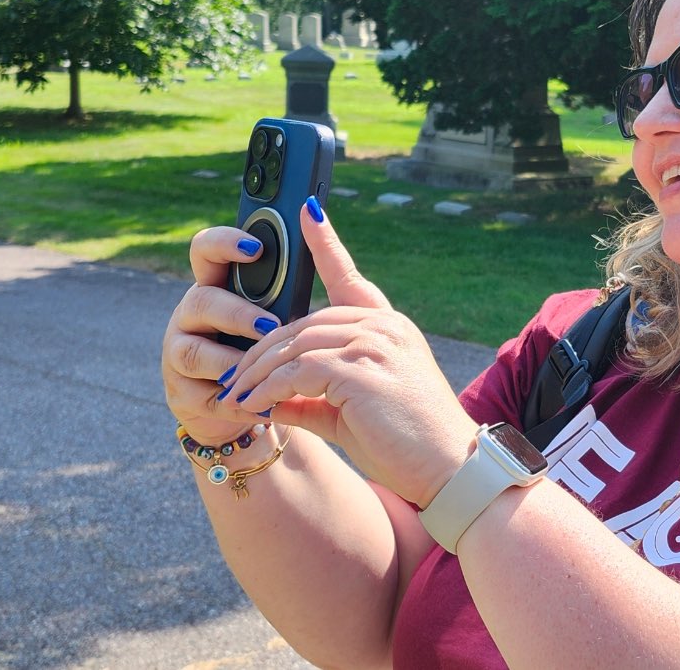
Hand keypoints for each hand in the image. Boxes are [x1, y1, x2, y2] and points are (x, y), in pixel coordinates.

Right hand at [161, 228, 285, 443]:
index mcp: (220, 286)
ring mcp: (182, 353)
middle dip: (235, 312)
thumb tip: (315, 218)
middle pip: (200, 300)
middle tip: (270, 325)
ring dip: (230, 359)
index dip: (224, 243)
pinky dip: (236, 401)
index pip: (206, 251)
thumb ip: (297, 276)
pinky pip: (204, 395)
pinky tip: (263, 404)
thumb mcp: (291, 312)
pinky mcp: (184, 394)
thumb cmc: (280, 349)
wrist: (262, 406)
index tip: (256, 247)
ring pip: (192, 351)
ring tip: (264, 368)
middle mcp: (194, 315)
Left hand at [226, 200, 478, 507]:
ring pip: (294, 346)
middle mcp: (383, 326)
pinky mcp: (360, 369)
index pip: (348, 276)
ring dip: (257, 374)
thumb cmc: (407, 445)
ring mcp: (374, 343)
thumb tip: (265, 398)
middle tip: (230, 379)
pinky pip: (298, 371)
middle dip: (260, 353)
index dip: (325, 242)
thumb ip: (310, 398)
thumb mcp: (351, 414)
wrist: (449, 469)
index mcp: (388, 326)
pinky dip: (268, 389)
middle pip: (302, 324)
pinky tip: (252, 406)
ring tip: (234, 398)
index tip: (306, 210)